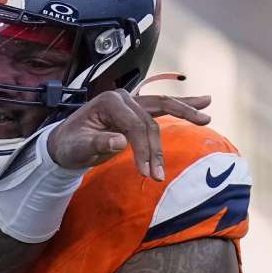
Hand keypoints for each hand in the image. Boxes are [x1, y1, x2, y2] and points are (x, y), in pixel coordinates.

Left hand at [48, 89, 211, 180]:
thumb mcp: (77, 148)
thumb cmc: (70, 145)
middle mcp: (122, 97)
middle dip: (156, 149)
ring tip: (206, 118)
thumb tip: (120, 142)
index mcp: (108, 102)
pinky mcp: (137, 110)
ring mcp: (131, 101)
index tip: (146, 173)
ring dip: (185, 113)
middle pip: (149, 122)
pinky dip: (183, 105)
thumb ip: (97, 144)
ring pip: (162, 106)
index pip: (135, 125)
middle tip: (159, 175)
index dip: (142, 150)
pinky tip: (203, 102)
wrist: (65, 142)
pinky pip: (162, 106)